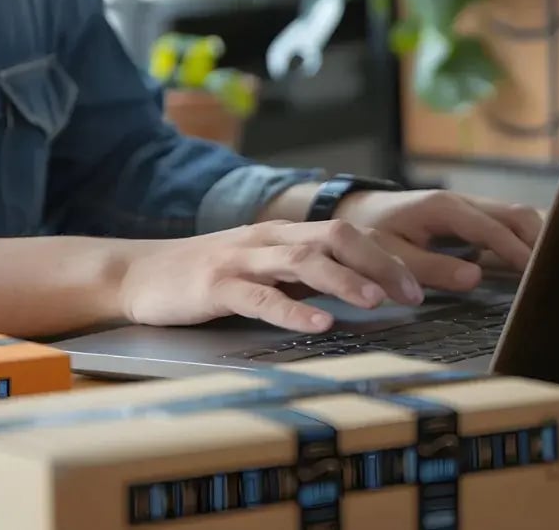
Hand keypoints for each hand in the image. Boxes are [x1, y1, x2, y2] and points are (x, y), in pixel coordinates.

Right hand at [117, 219, 423, 332]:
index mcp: (284, 234)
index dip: (386, 257)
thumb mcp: (263, 268)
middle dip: (379, 264)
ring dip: (344, 281)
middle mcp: (269, 240)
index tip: (419, 285)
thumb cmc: (207, 276)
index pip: (347, 235)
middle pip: (335, 238)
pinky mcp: (216, 286)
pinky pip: (260, 297)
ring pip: (302, 261)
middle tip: (412, 294)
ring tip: (376, 302)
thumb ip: (304, 274)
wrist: (139, 274)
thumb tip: (359, 287)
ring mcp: (242, 260)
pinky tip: (318, 323)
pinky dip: (292, 310)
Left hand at [334, 190, 542, 292]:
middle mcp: (462, 202)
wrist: (356, 212)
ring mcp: (468, 207)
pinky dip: (521, 242)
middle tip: (554, 274)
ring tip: (550, 271)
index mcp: (445, 208)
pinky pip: (504, 226)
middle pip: (516, 215)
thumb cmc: (370, 232)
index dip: (518, 252)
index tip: (538, 275)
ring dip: (534, 241)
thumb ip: (431, 267)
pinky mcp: (469, 218)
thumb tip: (474, 278)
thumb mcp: (392, 252)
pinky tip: (529, 266)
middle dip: (539, 242)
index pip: (494, 228)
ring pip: (515, 217)